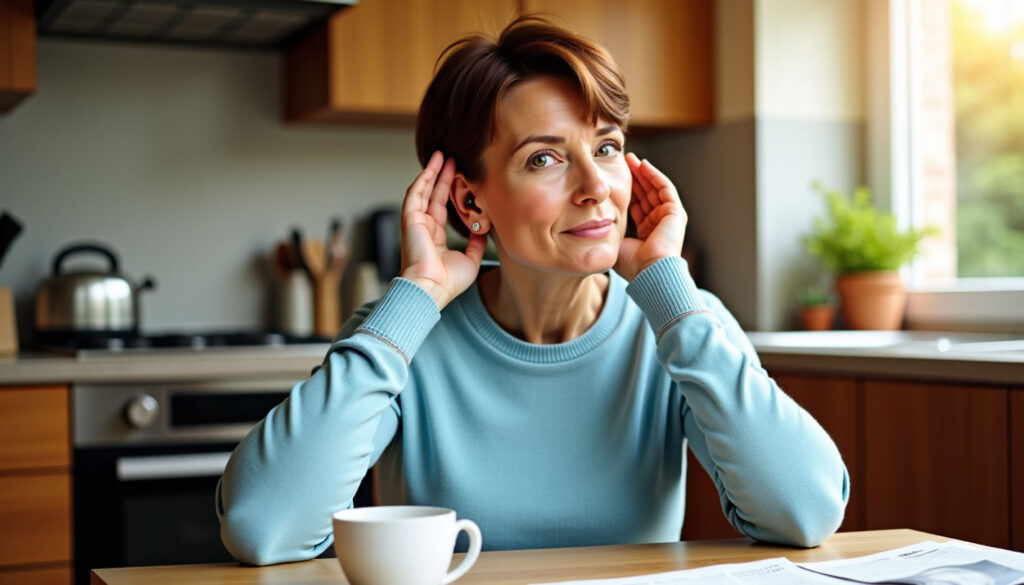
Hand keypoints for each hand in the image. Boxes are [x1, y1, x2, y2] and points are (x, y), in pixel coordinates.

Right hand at [400, 151, 486, 308]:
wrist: (431, 290)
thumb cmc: (448, 282)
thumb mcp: (471, 259)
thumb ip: (477, 243)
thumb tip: (486, 229)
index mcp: (436, 237)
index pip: (443, 208)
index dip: (451, 191)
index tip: (461, 176)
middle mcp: (424, 228)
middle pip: (434, 195)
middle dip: (443, 176)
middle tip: (453, 158)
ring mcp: (416, 223)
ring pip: (423, 190)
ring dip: (432, 172)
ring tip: (442, 155)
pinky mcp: (410, 220)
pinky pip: (415, 194)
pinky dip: (423, 179)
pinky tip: (431, 166)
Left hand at [615, 153, 687, 280]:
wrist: (650, 273)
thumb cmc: (633, 266)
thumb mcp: (616, 245)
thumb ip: (609, 233)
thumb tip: (591, 225)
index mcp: (647, 233)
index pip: (637, 205)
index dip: (627, 190)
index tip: (615, 177)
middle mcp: (659, 224)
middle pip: (646, 194)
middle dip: (635, 177)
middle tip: (623, 161)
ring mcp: (669, 218)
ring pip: (655, 188)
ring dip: (643, 172)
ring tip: (631, 159)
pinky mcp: (676, 213)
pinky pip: (665, 188)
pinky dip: (654, 175)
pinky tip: (643, 165)